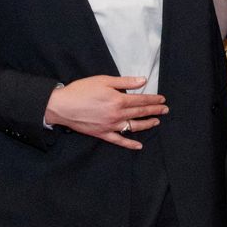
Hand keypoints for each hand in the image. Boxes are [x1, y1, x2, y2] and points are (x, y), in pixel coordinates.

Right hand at [45, 75, 167, 149]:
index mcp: (118, 100)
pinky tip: (139, 146)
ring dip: (147, 124)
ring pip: (134, 127)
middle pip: (140, 112)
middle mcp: (117, 115)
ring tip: (156, 122)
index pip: (141, 100)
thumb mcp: (104, 81)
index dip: (153, 99)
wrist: (61, 106)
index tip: (162, 99)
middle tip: (165, 110)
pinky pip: (119, 140)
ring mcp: (110, 126)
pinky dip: (129, 144)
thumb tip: (143, 81)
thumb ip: (125, 82)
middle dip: (155, 110)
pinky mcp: (102, 134)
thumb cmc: (81, 90)